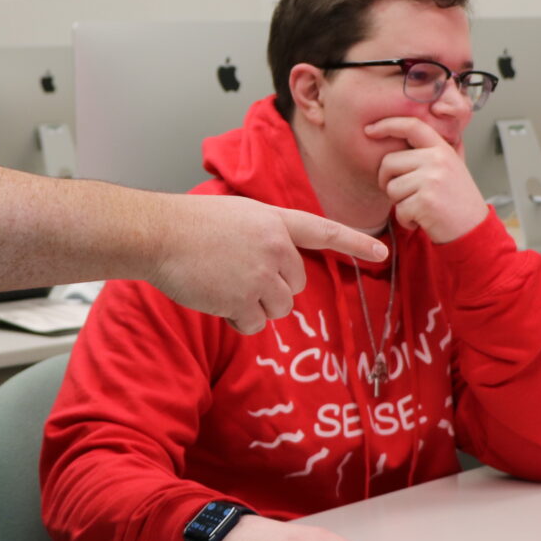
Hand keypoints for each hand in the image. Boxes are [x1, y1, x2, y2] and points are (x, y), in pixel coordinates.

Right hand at [150, 196, 386, 334]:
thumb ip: (265, 236)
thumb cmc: (189, 224)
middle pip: (295, 284)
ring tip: (222, 284)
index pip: (322, 232)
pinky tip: (215, 297)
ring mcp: (260, 273)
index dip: (354, 243)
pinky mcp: (243, 298)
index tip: (382, 252)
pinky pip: (254, 324)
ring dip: (254, 305)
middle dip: (272, 288)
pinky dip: (237, 319)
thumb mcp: (237, 216)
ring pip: (278, 307)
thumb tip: (275, 272)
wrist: (158, 233)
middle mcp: (275, 246)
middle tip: (236, 274)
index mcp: (274, 221)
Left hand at [368, 116, 489, 243]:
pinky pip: (399, 210)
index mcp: (442, 149)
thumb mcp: (450, 168)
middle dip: (388, 181)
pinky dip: (406, 220)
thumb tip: (400, 133)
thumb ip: (430, 152)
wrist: (474, 230)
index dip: (387, 124)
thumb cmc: (458, 201)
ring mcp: (432, 180)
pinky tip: (423, 219)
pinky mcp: (426, 201)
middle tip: (406, 195)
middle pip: (389, 162)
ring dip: (400, 204)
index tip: (369, 130)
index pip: (411, 126)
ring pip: (391, 188)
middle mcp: (438, 160)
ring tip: (421, 207)